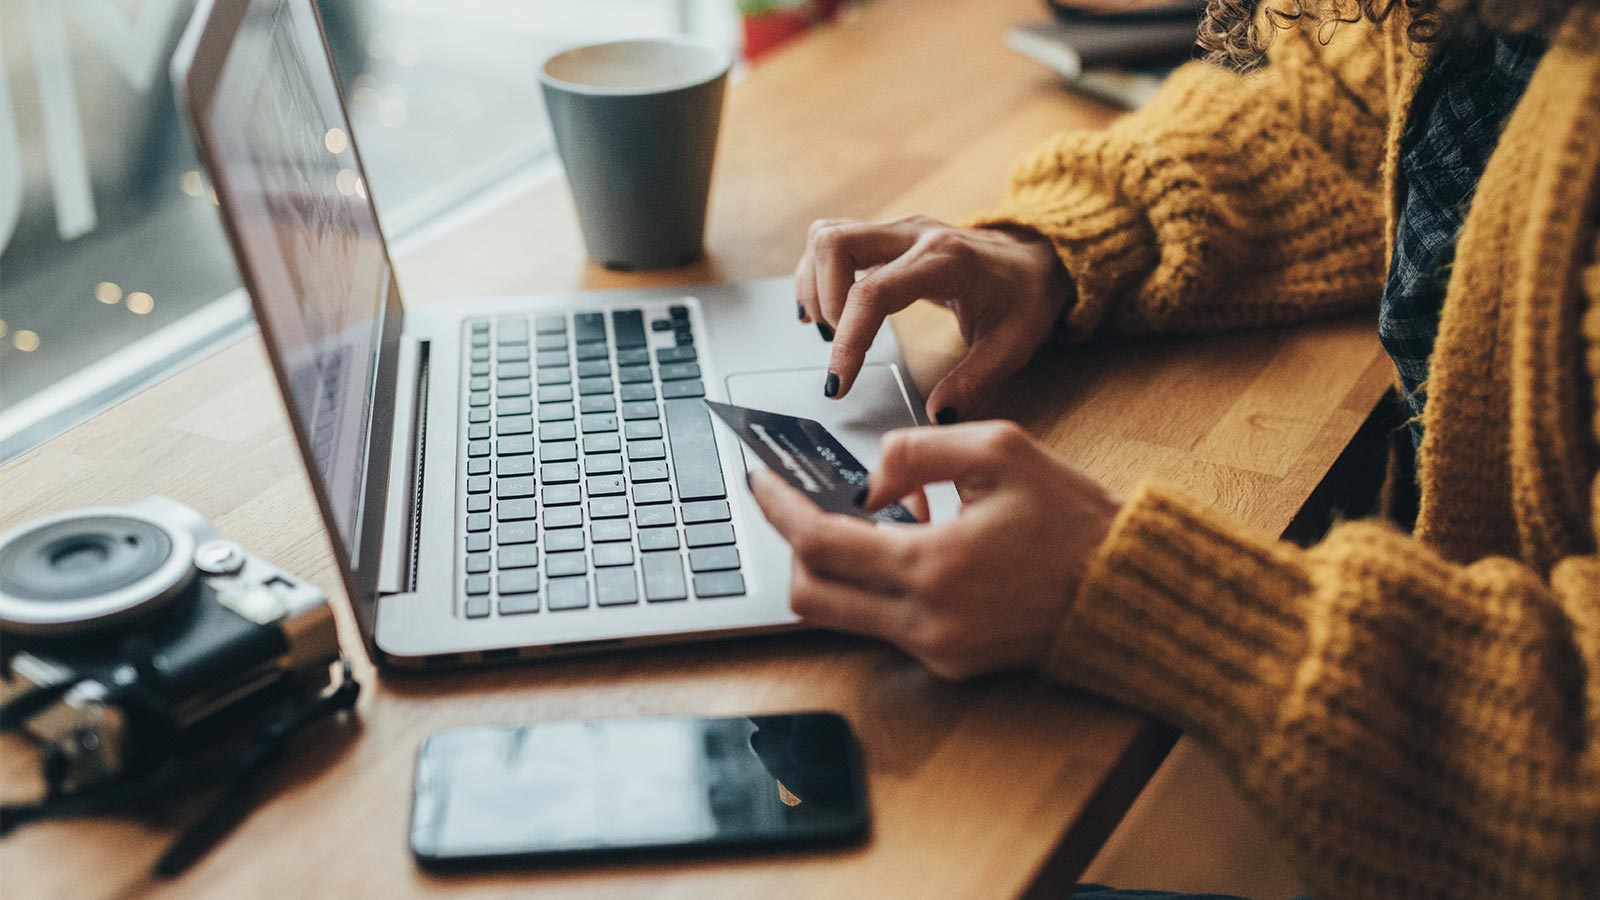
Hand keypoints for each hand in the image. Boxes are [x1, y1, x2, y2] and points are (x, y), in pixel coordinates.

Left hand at [747, 421, 1121, 679]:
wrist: (1128, 591)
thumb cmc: (1073, 519)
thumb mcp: (1000, 450)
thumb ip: (916, 450)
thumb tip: (867, 481)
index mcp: (932, 566)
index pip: (819, 544)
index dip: (778, 508)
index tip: (759, 480)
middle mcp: (925, 621)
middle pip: (811, 595)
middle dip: (794, 546)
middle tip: (801, 503)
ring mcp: (936, 651)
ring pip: (842, 615)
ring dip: (839, 566)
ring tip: (876, 518)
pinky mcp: (951, 664)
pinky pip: (884, 625)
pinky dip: (879, 585)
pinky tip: (915, 546)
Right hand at [794, 215, 1070, 422]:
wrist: (1036, 259)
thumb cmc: (1024, 299)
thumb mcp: (1012, 346)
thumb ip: (974, 382)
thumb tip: (937, 415)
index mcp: (945, 262)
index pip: (873, 292)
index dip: (848, 340)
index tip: (838, 383)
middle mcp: (914, 235)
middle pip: (835, 243)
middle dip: (823, 300)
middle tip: (837, 344)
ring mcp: (897, 230)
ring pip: (827, 236)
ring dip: (815, 285)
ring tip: (831, 329)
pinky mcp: (887, 235)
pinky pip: (833, 241)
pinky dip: (818, 275)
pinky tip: (826, 311)